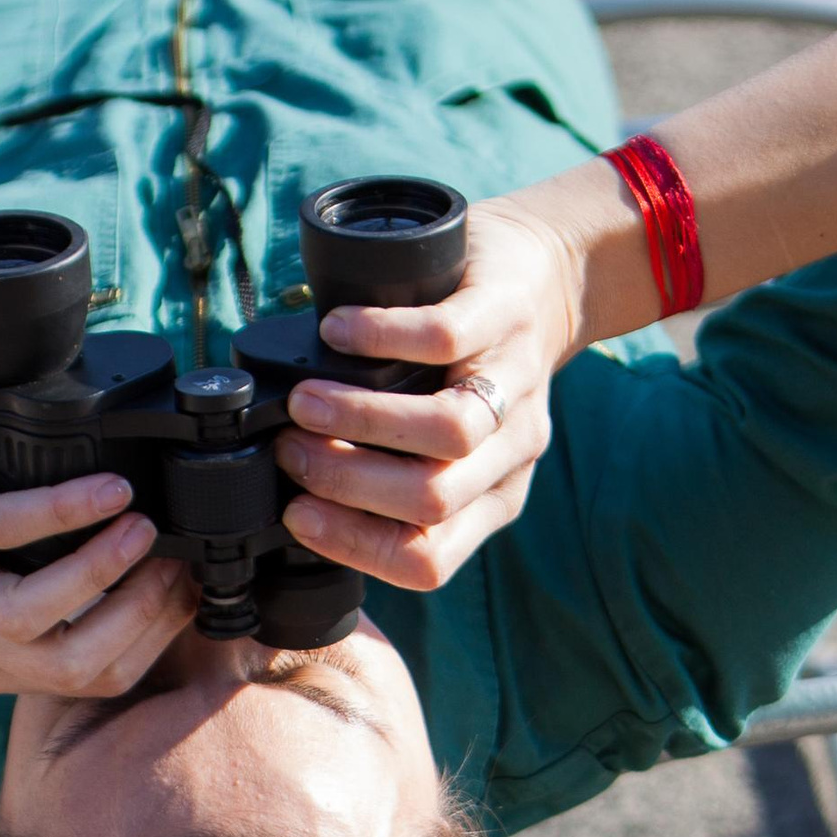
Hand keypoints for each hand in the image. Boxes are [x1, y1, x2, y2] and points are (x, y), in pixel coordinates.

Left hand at [0, 382, 191, 699]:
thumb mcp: (50, 562)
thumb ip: (107, 588)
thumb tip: (197, 582)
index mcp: (5, 663)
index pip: (97, 676)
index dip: (155, 634)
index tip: (192, 582)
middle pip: (64, 666)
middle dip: (134, 614)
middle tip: (173, 557)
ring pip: (21, 615)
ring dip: (95, 572)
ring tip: (140, 527)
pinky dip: (61, 511)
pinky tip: (104, 492)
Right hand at [272, 198, 582, 593]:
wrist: (546, 277)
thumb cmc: (472, 366)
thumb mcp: (448, 440)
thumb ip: (395, 469)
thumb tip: (295, 484)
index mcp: (493, 498)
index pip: (427, 559)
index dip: (353, 545)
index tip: (295, 514)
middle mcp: (512, 452)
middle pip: (431, 500)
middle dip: (344, 480)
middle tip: (290, 449)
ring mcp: (516, 383)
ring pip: (447, 432)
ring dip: (359, 419)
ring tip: (306, 401)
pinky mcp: (505, 315)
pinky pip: (443, 337)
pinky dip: (378, 337)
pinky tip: (336, 333)